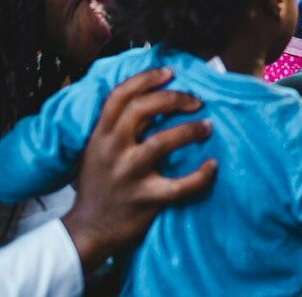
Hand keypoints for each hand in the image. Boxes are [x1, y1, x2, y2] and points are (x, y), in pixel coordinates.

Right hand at [61, 68, 215, 270]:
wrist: (89, 229)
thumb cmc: (97, 185)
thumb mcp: (96, 149)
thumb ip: (116, 126)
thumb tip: (150, 98)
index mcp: (100, 135)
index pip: (119, 96)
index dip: (145, 79)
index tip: (169, 73)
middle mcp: (112, 150)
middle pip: (141, 110)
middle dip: (172, 98)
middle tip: (195, 101)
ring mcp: (128, 175)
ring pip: (162, 142)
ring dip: (189, 130)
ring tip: (207, 126)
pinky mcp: (145, 199)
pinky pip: (179, 186)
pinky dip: (200, 176)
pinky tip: (212, 166)